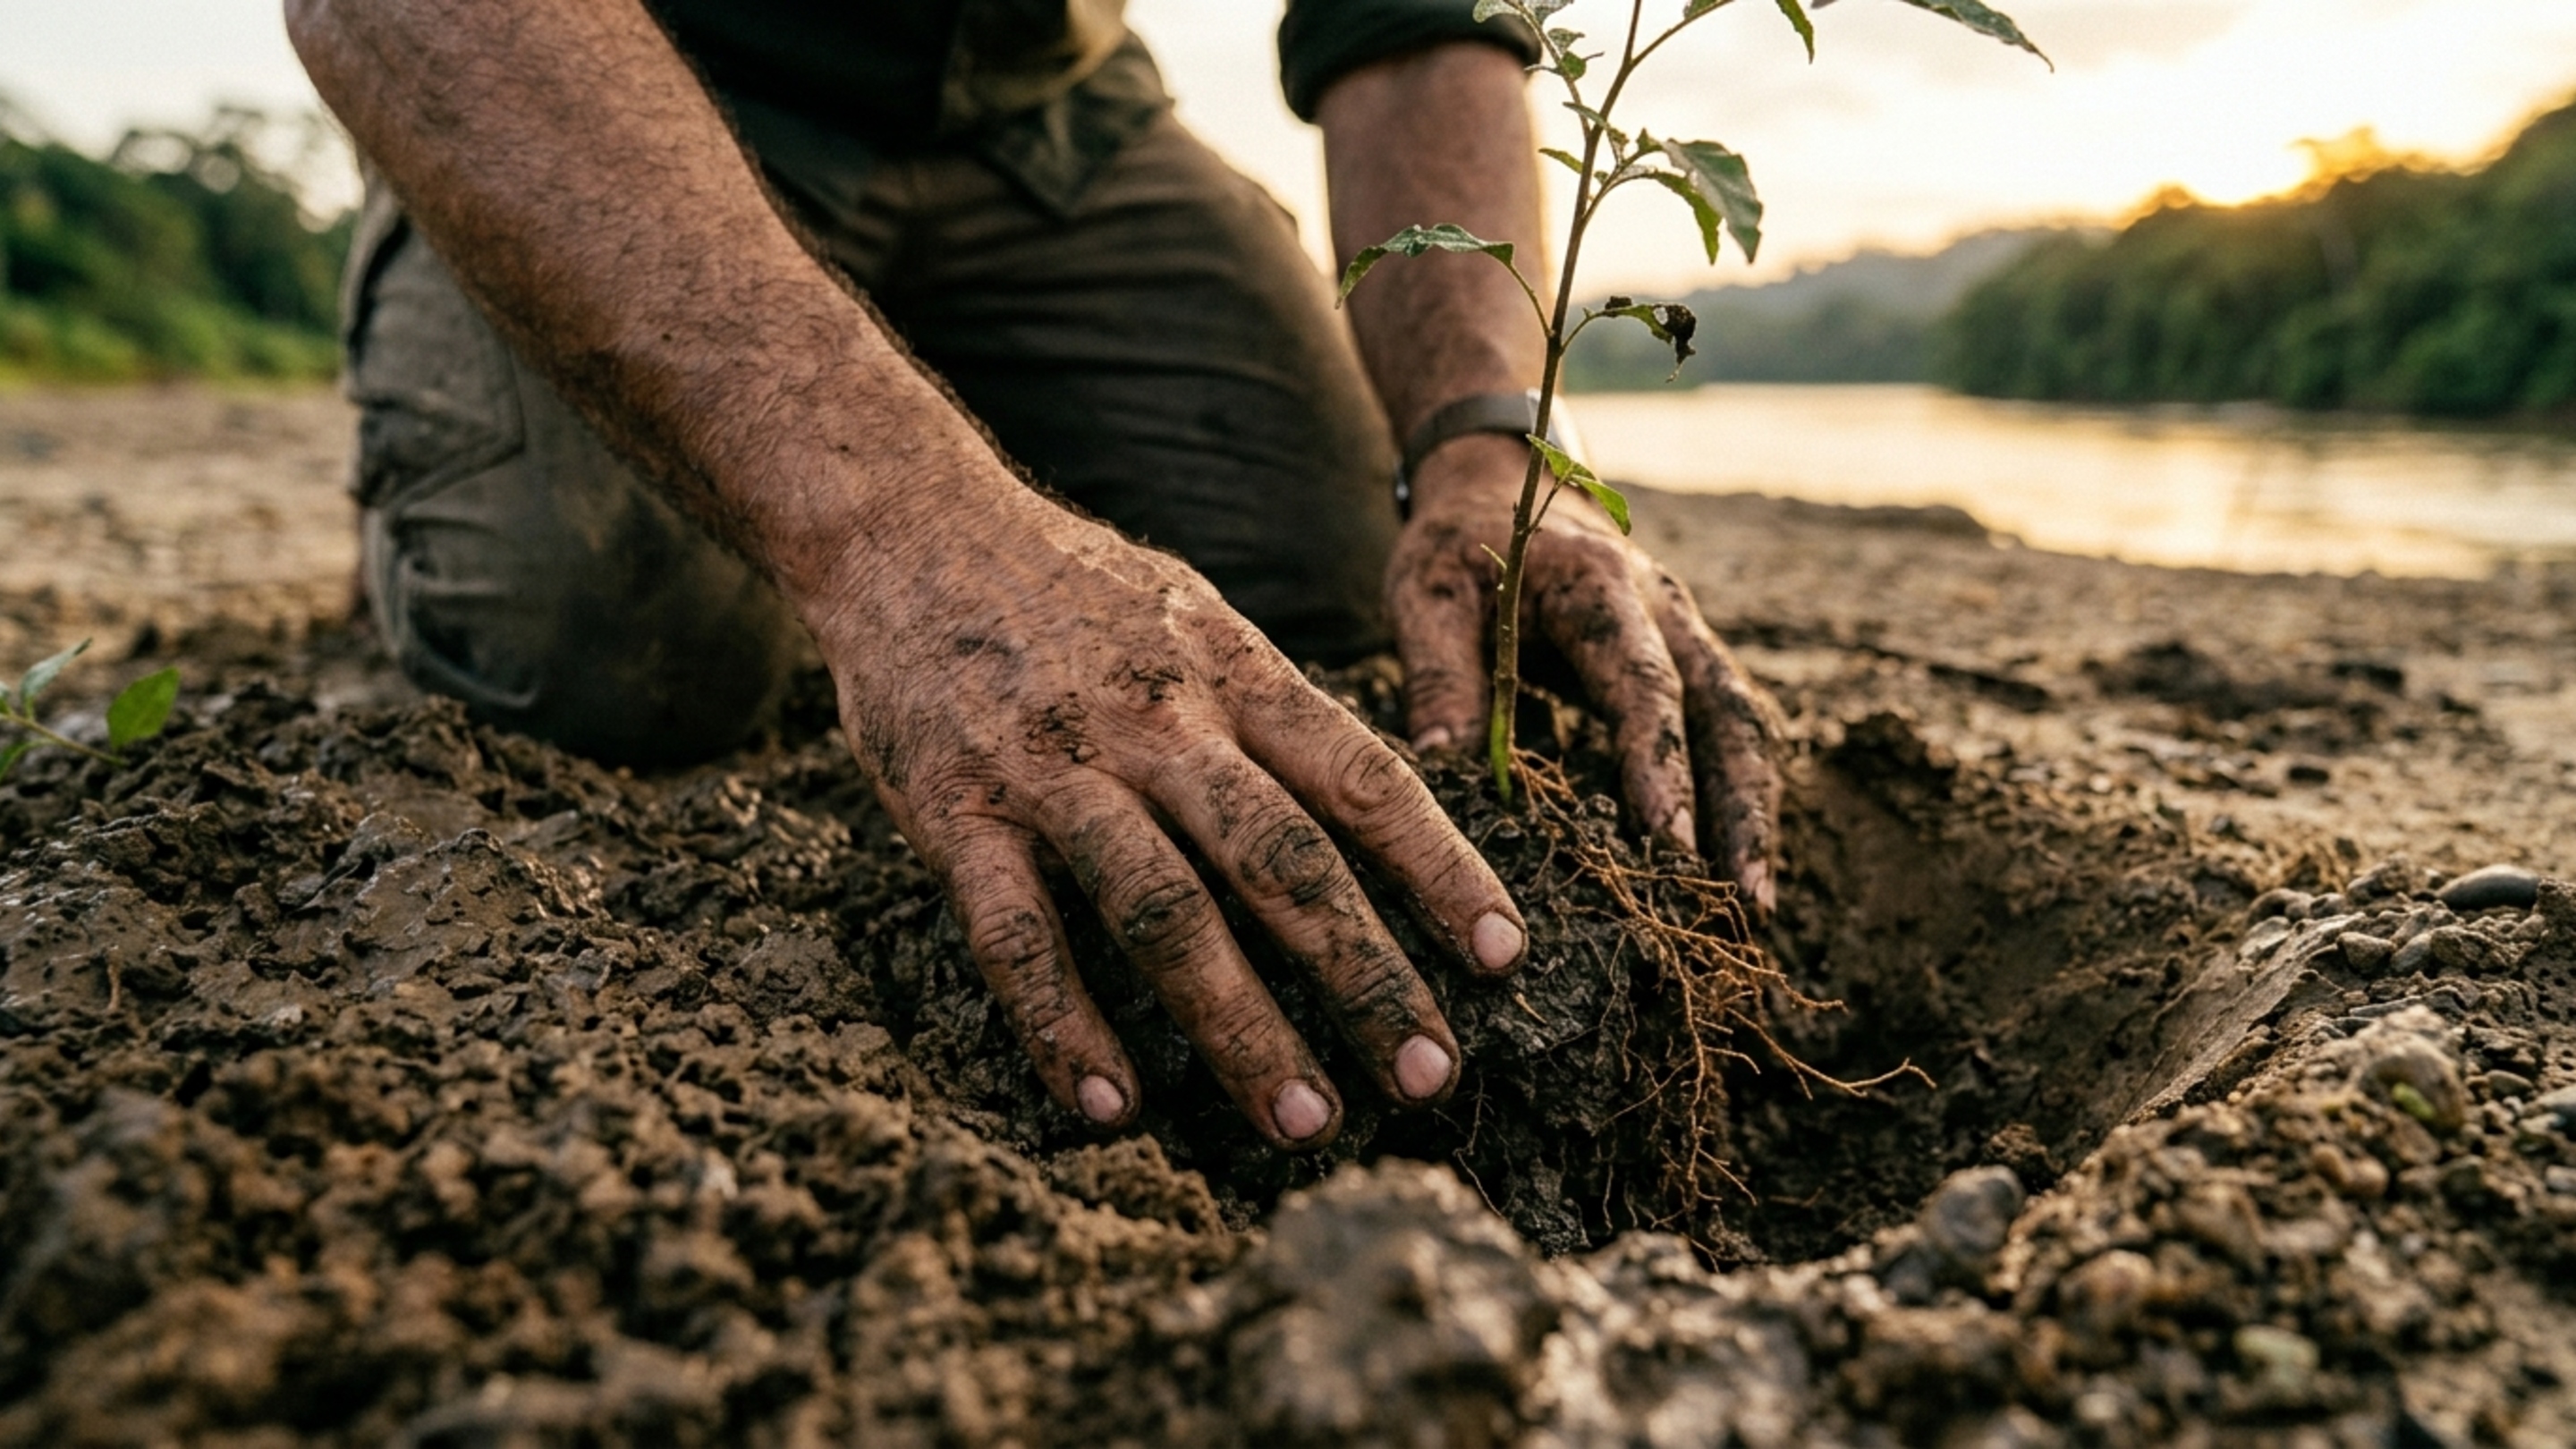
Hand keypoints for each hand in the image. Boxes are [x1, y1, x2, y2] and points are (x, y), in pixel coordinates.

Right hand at [823, 477, 1527, 1149]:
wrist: (905, 524)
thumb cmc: (1070, 588)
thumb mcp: (1195, 617)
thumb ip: (1272, 711)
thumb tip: (1376, 810)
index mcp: (1230, 670)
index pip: (1359, 778)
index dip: (1439, 868)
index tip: (1503, 954)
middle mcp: (1154, 721)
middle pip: (1280, 859)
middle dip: (1365, 975)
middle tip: (1430, 1075)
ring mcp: (1053, 767)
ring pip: (1163, 911)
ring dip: (1240, 1026)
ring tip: (1305, 1121)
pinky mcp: (955, 809)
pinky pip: (1015, 934)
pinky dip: (1063, 1024)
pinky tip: (1109, 1105)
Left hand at [1387, 434, 1784, 915]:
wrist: (1503, 482)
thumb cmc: (1457, 543)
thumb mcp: (1426, 594)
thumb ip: (1438, 672)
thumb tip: (1445, 765)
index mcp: (1600, 588)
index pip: (1645, 685)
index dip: (1661, 765)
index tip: (1671, 842)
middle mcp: (1666, 610)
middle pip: (1727, 714)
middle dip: (1742, 809)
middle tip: (1749, 900)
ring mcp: (1688, 635)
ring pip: (1745, 726)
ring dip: (1755, 813)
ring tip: (1755, 904)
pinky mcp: (1688, 659)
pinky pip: (1730, 729)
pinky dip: (1740, 795)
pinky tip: (1732, 863)